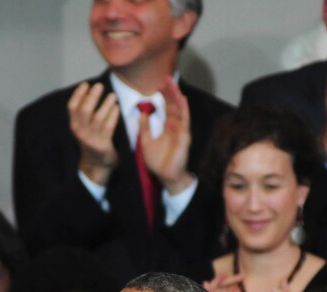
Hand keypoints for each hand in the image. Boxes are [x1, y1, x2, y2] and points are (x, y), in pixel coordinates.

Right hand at [69, 82, 119, 185]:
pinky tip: (117, 108)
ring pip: (97, 118)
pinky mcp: (103, 145)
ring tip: (112, 95)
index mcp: (74, 126)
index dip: (78, 94)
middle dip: (92, 96)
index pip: (72, 107)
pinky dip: (113, 116)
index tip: (85, 84)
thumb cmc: (92, 142)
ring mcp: (91, 139)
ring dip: (105, 104)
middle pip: (84, 110)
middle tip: (99, 86)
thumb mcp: (83, 128)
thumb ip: (85, 114)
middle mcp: (80, 132)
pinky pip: (108, 127)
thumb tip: (90, 92)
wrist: (96, 165)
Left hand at [139, 77, 192, 193]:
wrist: (166, 177)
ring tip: (173, 84)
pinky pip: (185, 121)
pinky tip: (182, 99)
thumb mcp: (146, 141)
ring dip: (177, 96)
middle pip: (174, 105)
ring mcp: (181, 131)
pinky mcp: (185, 137)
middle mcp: (176, 127)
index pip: (166, 108)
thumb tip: (141, 113)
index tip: (158, 84)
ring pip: (180, 110)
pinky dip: (184, 109)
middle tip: (166, 78)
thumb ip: (144, 127)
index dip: (163, 96)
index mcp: (167, 128)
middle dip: (170, 92)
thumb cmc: (158, 163)